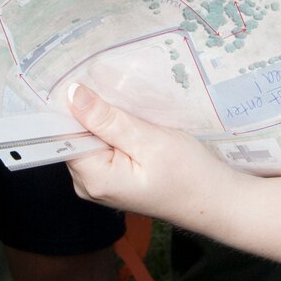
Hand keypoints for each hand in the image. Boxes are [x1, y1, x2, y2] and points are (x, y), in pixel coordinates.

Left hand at [63, 83, 236, 229]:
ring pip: (90, 140)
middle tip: (113, 87)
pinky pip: (103, 148)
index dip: (73, 106)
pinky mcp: (113, 180)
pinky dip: (114, 132)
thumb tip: (72, 94)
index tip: (84, 79)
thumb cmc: (189, 173)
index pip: (65, 134)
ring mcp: (100, 185)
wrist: (216, 201)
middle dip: (91, 112)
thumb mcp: (149, 140)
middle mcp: (88, 186)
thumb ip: (107, 119)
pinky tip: (132, 122)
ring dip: (105, 121)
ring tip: (126, 104)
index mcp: (93, 179)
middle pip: (75, 136)